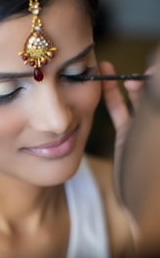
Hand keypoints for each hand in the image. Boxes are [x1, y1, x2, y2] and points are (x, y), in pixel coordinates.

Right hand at [99, 61, 147, 197]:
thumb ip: (155, 93)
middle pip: (151, 88)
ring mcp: (145, 126)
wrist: (141, 203)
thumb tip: (156, 65)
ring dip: (122, 81)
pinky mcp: (129, 135)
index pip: (158, 83)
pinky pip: (121, 111)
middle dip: (138, 72)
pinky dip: (113, 97)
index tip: (146, 55)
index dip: (152, 69)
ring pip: (136, 96)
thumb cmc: (153, 165)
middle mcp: (155, 118)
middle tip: (118, 62)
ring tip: (104, 67)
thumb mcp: (154, 124)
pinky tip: (104, 83)